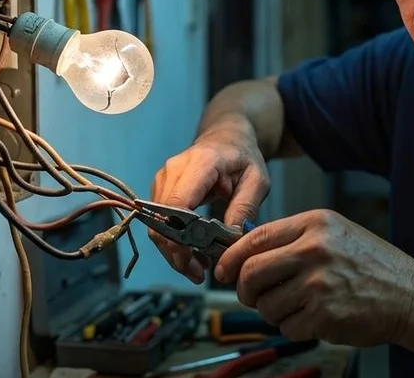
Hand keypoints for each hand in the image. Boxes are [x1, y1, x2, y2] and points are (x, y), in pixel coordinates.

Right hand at [149, 117, 269, 283]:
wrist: (227, 138)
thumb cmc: (244, 158)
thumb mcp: (257, 180)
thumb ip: (245, 207)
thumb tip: (229, 239)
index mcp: (201, 163)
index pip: (177, 203)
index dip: (178, 235)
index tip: (191, 259)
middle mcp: (174, 169)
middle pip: (162, 218)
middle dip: (176, 251)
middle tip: (199, 274)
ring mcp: (163, 178)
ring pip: (156, 224)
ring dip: (173, 251)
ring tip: (198, 269)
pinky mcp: (160, 188)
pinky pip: (159, 221)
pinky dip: (172, 241)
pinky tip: (192, 254)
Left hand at [216, 209, 413, 346]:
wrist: (411, 296)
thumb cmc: (373, 266)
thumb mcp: (335, 234)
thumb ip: (293, 238)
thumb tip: (245, 251)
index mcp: (316, 224)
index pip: (255, 238)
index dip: (231, 257)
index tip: (224, 270)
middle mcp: (315, 250)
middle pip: (252, 272)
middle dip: (244, 289)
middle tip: (252, 295)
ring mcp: (320, 284)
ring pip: (266, 305)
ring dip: (274, 312)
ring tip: (299, 306)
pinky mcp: (324, 315)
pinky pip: (287, 327)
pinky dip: (295, 327)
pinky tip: (317, 317)